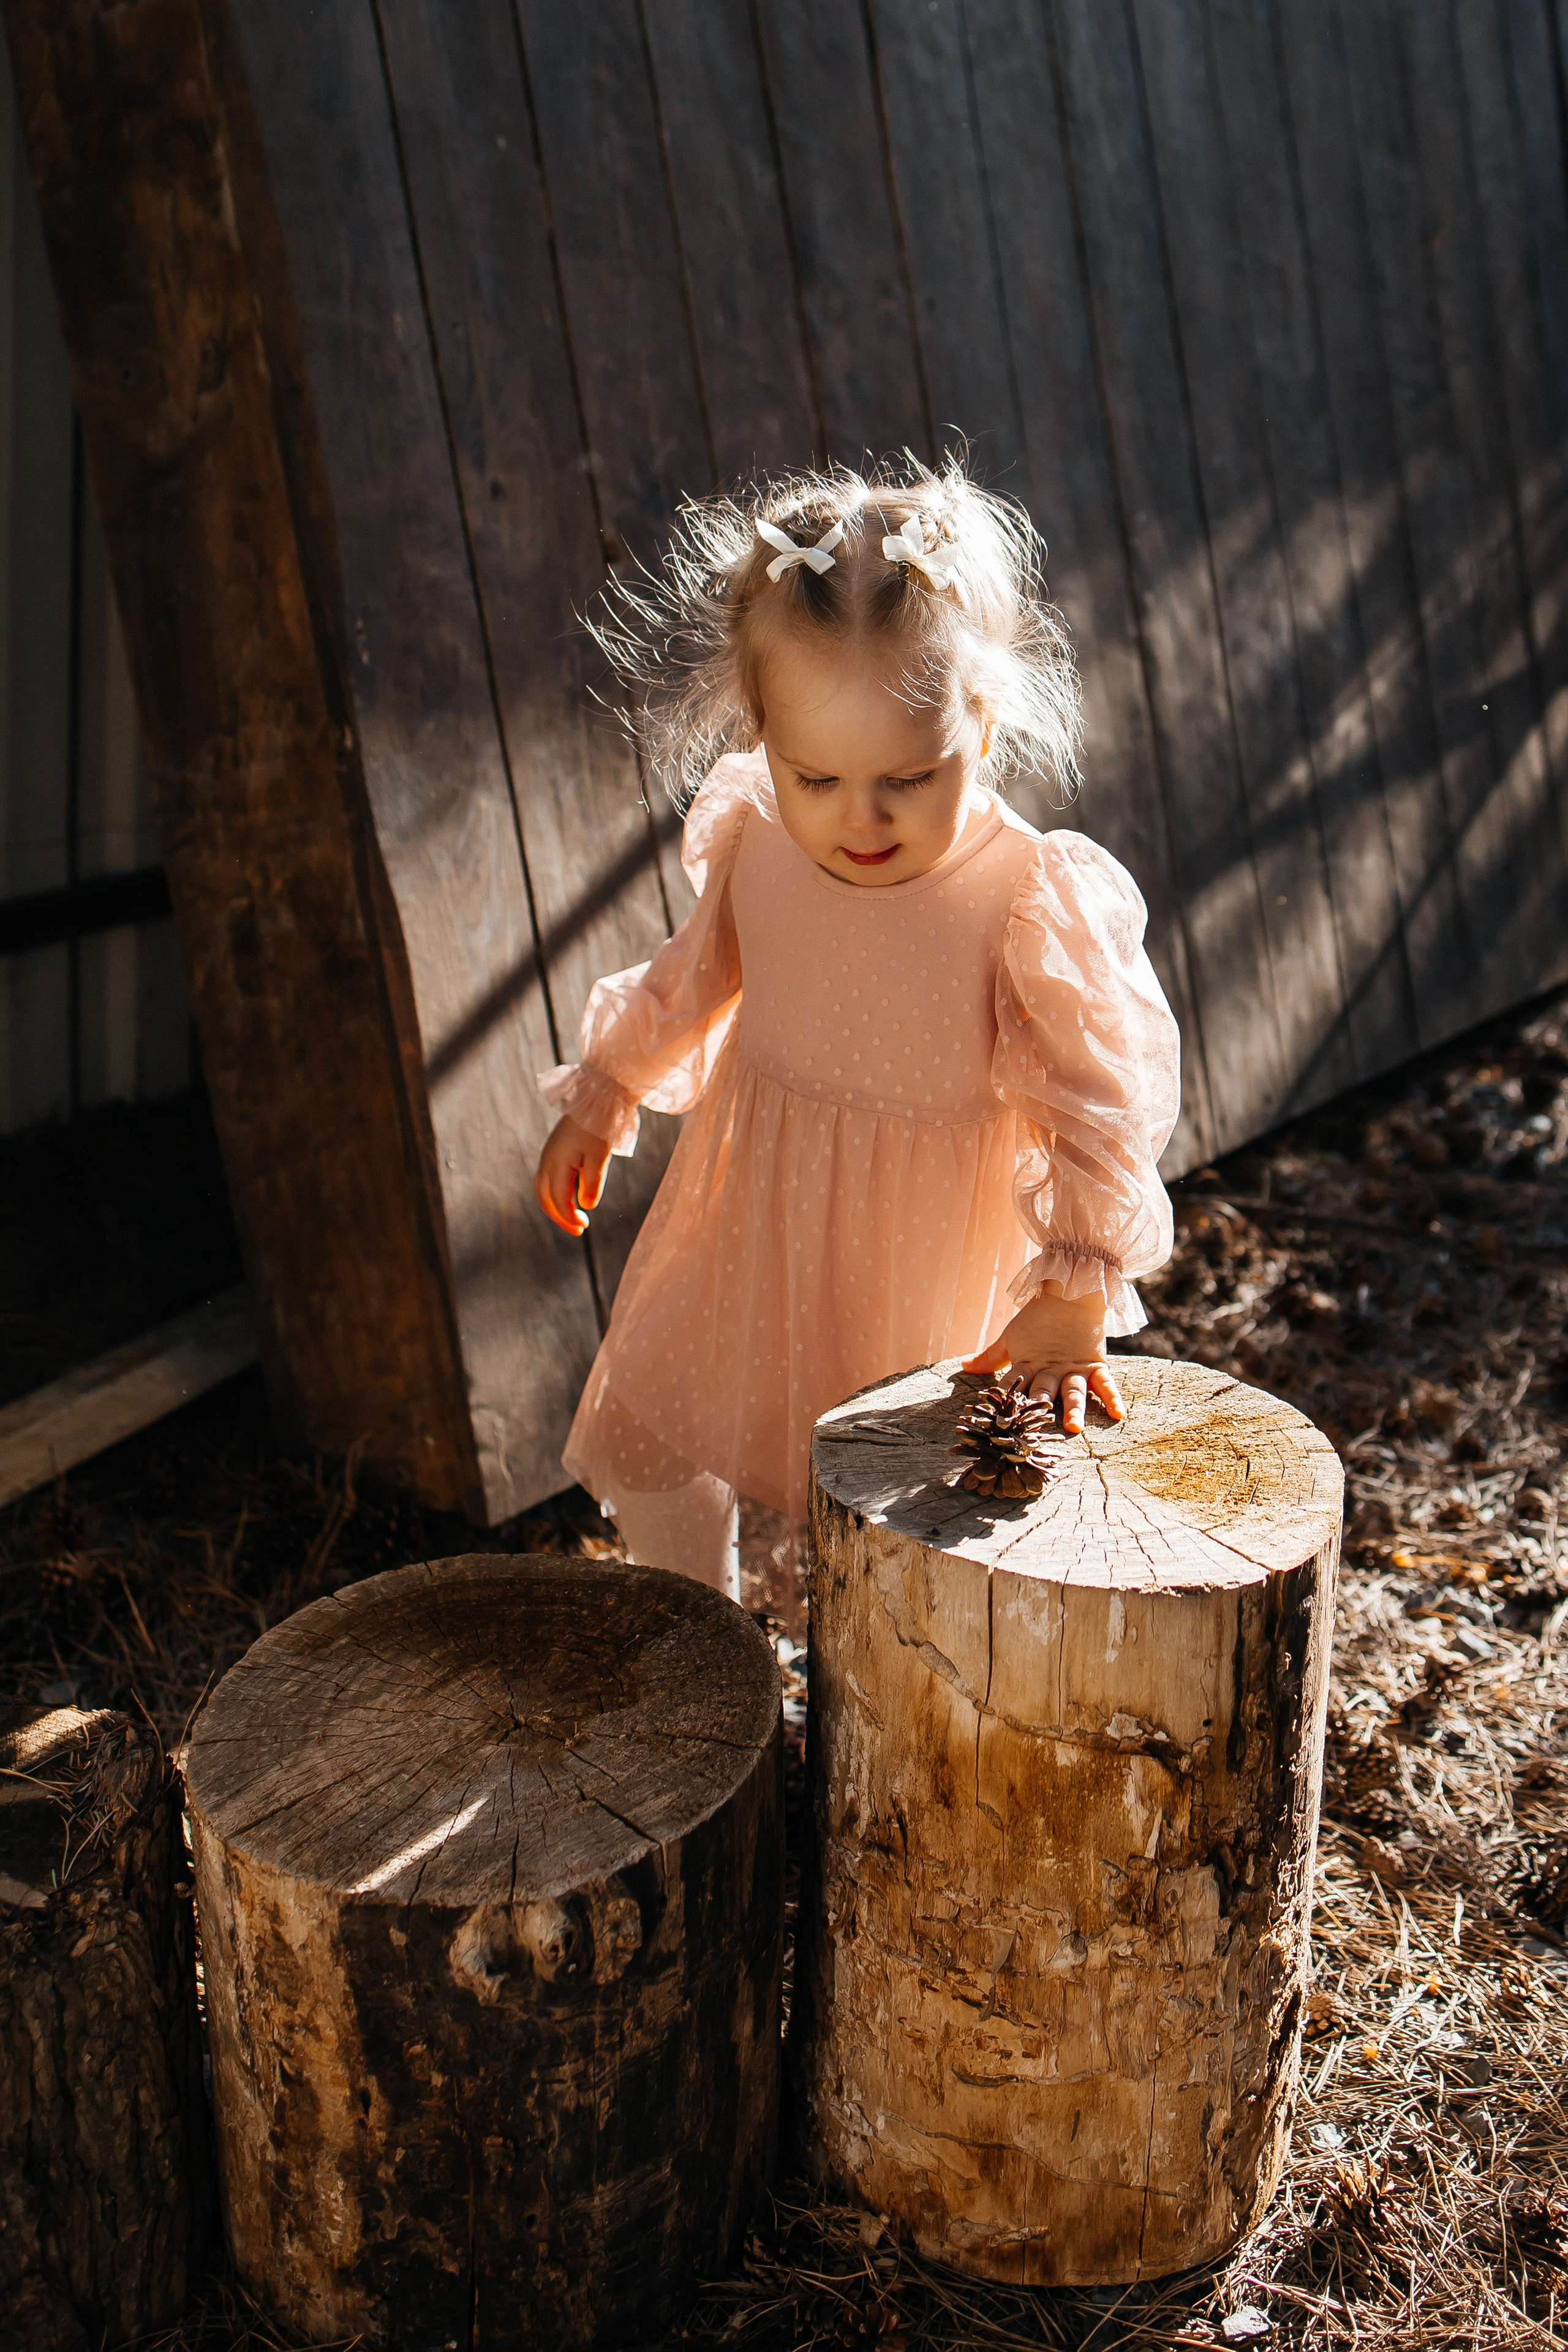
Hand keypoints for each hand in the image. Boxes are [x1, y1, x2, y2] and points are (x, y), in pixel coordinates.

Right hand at [535, 1114, 610, 1236]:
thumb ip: (592, 1184)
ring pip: (542, 1190)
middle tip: (578, 1230)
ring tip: (572, 1218)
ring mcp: (547, 1157)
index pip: (559, 1200)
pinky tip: (569, 1198)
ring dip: (555, 1207)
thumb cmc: (598, 1129)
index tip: (583, 1227)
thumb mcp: (599, 1158)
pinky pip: (546, 1180)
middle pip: (545, 1199)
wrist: (594, 1102)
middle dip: (560, 1217)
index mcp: (557, 1165)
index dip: (569, 1217)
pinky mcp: (552, 1152)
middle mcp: (547, 1162)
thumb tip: (586, 1206)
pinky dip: (554, 1194)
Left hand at [963, 1284, 1123, 1436]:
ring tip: (1074, 1427)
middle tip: (1035, 1427)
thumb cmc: (1037, 1316)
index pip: (1012, 1384)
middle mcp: (1051, 1369)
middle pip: (1043, 1390)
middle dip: (1039, 1408)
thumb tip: (963, 1367)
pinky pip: (1105, 1383)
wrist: (1071, 1292)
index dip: (1004, 1399)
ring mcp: (1074, 1367)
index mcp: (1028, 1363)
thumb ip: (990, 1357)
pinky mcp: (1094, 1364)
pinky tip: (1118, 1414)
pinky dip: (1112, 1397)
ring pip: (1073, 1391)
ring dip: (1074, 1408)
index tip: (995, 1418)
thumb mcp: (1011, 1336)